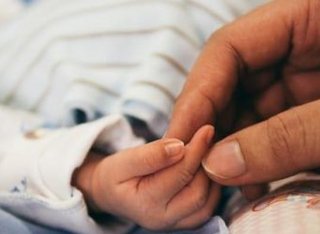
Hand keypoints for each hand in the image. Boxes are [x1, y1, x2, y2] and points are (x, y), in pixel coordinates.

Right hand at [73, 126, 219, 230]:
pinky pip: (206, 208)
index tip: (206, 129)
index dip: (196, 149)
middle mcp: (162, 219)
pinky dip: (211, 188)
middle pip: (198, 192)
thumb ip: (151, 155)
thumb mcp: (125, 160)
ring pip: (206, 202)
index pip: (180, 174)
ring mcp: (174, 224)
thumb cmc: (116, 174)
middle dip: (205, 163)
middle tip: (207, 139)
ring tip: (205, 152)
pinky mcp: (183, 222)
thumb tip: (180, 147)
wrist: (112, 193)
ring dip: (211, 176)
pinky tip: (204, 169)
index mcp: (146, 203)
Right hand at [166, 0, 319, 196]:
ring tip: (219, 183)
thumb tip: (218, 165)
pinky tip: (248, 180)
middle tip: (195, 167)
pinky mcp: (304, 102)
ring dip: (230, 148)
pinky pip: (267, 124)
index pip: (226, 48)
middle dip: (210, 127)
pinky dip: (254, 153)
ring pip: (244, 108)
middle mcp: (293, 44)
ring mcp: (298, 74)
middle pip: (229, 81)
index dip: (197, 95)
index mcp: (305, 17)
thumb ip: (287, 137)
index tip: (181, 139)